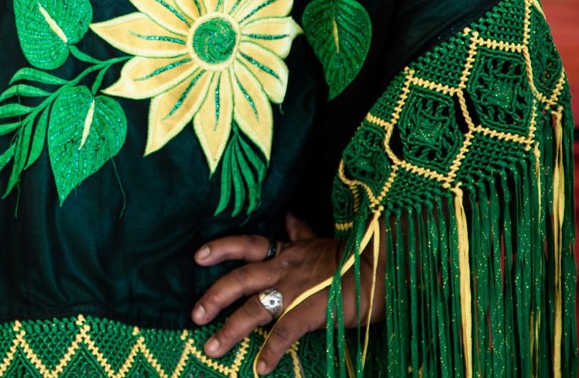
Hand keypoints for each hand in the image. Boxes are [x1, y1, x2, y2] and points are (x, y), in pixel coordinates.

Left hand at [191, 213, 381, 373]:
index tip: (196, 257)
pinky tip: (260, 368)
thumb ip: (301, 233)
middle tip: (193, 315)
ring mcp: (294, 291)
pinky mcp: (309, 312)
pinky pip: (283, 334)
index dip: (219, 248)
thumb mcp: (322, 241)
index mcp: (286, 252)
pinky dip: (270, 353)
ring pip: (252, 310)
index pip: (245, 244)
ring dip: (229, 331)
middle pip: (238, 280)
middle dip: (212, 297)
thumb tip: (289, 216)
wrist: (384, 271)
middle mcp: (283, 270)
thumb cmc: (357, 257)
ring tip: (211, 348)